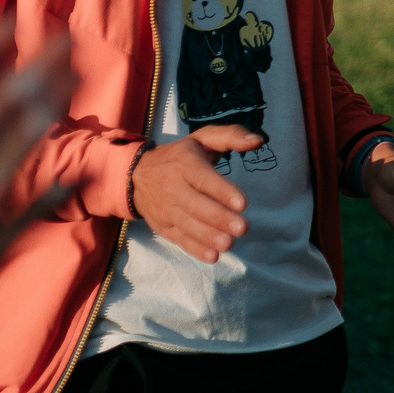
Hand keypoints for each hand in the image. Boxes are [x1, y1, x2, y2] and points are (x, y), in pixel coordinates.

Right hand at [130, 126, 261, 262]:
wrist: (135, 174)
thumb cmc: (181, 156)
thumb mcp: (202, 138)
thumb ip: (231, 136)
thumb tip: (258, 141)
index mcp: (184, 164)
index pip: (204, 179)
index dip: (222, 191)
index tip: (242, 203)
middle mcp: (173, 187)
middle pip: (196, 205)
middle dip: (219, 218)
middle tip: (242, 228)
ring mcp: (166, 209)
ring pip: (188, 225)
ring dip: (208, 236)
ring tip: (229, 244)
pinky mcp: (163, 226)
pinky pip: (179, 239)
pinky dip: (195, 249)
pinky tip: (213, 256)